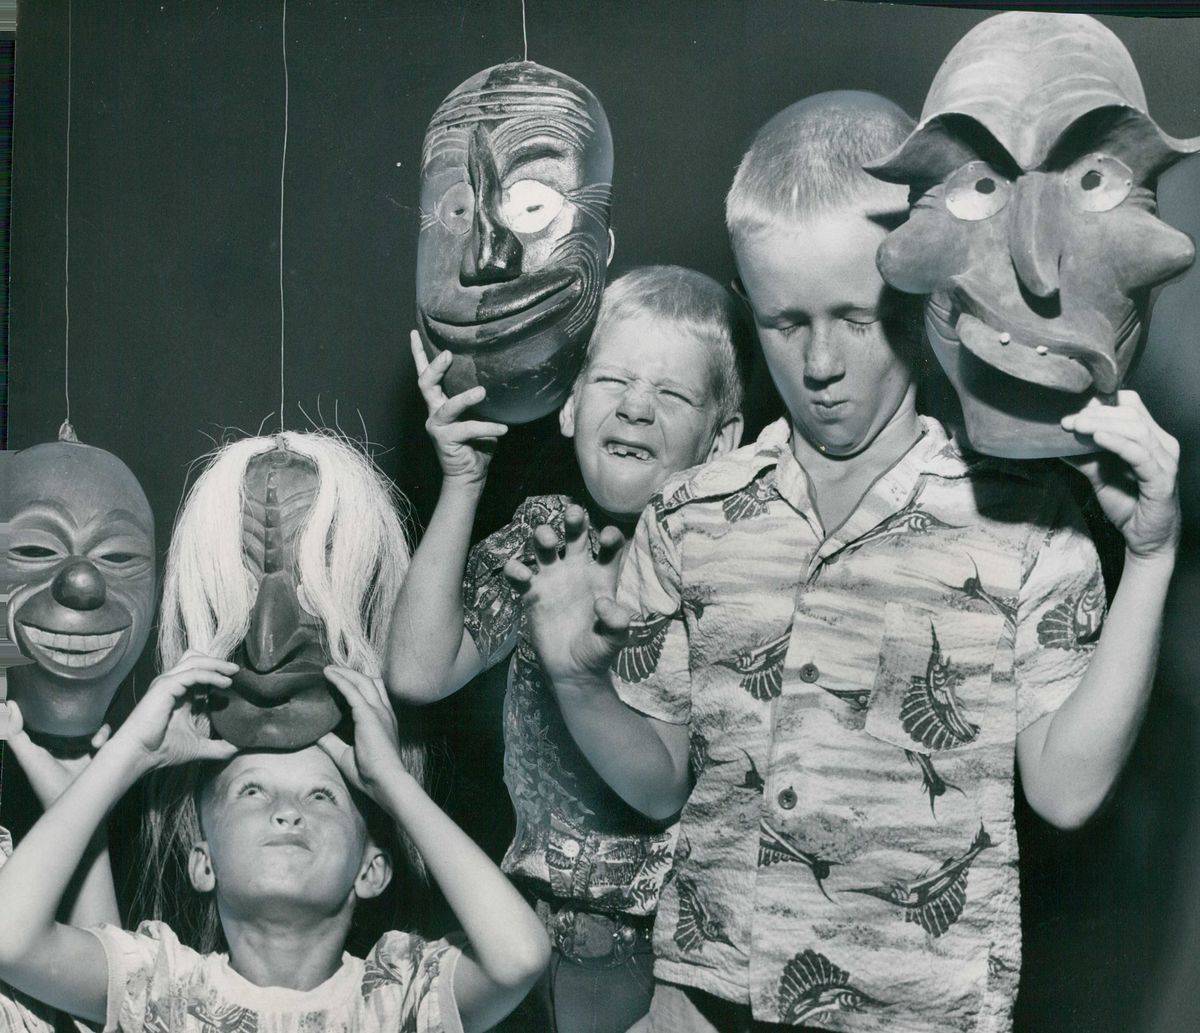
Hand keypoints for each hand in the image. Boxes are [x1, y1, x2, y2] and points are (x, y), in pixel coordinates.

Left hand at [1, 701, 111, 808]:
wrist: (74, 806)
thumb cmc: (47, 781)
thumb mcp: (28, 757)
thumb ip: (15, 734)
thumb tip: (9, 705)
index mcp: (48, 743)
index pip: (52, 719)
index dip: (56, 707)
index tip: (62, 692)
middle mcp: (67, 744)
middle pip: (75, 721)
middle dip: (83, 715)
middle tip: (87, 710)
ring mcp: (85, 748)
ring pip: (94, 727)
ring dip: (98, 728)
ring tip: (96, 739)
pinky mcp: (102, 753)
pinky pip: (108, 737)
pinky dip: (105, 737)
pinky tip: (100, 745)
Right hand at [107, 651, 238, 772]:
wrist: (139, 755)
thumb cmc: (162, 750)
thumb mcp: (197, 747)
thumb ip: (218, 747)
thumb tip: (240, 748)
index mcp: (178, 693)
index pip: (199, 672)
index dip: (217, 672)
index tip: (237, 680)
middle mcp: (172, 684)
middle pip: (196, 659)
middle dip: (218, 662)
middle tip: (237, 670)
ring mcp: (167, 683)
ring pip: (195, 660)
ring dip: (216, 664)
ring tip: (234, 672)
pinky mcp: (165, 686)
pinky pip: (193, 673)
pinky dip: (211, 675)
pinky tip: (225, 683)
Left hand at [319, 666, 409, 801]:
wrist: (387, 782)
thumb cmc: (371, 775)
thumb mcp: (346, 755)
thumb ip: (333, 742)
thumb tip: (316, 734)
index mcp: (384, 721)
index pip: (374, 693)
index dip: (359, 684)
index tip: (343, 680)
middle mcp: (384, 712)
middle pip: (370, 682)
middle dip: (352, 674)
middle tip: (333, 670)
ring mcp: (379, 711)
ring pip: (362, 681)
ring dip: (345, 673)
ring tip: (328, 669)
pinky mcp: (369, 714)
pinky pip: (352, 690)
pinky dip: (340, 680)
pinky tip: (328, 675)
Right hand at [411, 330, 507, 484]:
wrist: (469, 474)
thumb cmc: (477, 443)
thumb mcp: (481, 415)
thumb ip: (482, 401)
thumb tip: (502, 379)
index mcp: (440, 402)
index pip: (426, 374)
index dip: (419, 353)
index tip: (415, 332)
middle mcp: (435, 411)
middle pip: (426, 384)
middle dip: (435, 367)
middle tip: (448, 354)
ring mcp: (438, 426)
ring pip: (448, 407)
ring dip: (465, 398)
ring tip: (481, 391)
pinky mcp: (446, 440)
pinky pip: (468, 429)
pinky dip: (488, 428)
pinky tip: (503, 429)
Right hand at [504, 506, 630, 688]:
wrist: (572, 671)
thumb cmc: (597, 652)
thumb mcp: (614, 640)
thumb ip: (616, 623)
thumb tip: (604, 603)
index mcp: (601, 577)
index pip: (608, 548)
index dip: (609, 538)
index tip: (607, 537)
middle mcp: (577, 571)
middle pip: (575, 536)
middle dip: (574, 521)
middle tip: (573, 514)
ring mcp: (553, 579)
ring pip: (544, 547)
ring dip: (543, 535)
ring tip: (547, 540)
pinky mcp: (532, 593)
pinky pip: (520, 574)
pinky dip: (516, 569)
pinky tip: (522, 575)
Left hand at [1061, 391, 1180, 562]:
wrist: (1145, 539)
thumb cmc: (1127, 503)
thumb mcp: (1098, 475)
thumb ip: (1082, 455)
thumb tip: (1056, 440)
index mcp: (1149, 438)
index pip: (1130, 406)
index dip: (1102, 402)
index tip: (1074, 408)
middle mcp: (1161, 444)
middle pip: (1130, 414)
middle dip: (1096, 414)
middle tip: (1068, 420)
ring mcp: (1164, 461)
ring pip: (1135, 430)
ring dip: (1102, 425)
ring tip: (1077, 426)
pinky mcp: (1162, 479)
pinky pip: (1140, 454)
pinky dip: (1118, 443)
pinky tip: (1097, 439)